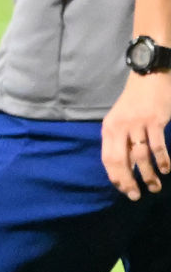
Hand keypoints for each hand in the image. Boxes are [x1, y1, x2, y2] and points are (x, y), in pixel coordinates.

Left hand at [101, 72, 170, 198]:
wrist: (149, 75)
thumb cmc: (135, 101)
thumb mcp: (120, 119)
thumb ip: (120, 141)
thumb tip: (125, 168)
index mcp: (109, 128)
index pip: (107, 159)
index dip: (115, 177)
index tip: (123, 190)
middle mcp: (119, 126)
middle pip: (120, 161)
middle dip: (128, 181)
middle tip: (136, 196)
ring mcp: (137, 123)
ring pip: (140, 156)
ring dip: (148, 175)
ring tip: (154, 187)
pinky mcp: (154, 120)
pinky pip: (157, 146)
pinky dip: (162, 160)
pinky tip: (166, 169)